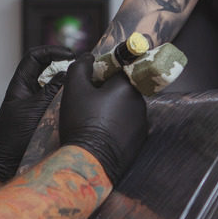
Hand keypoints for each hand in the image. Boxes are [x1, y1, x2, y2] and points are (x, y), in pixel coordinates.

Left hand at [0, 45, 76, 181]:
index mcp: (21, 83)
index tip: (70, 55)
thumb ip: (52, 90)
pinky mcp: (43, 112)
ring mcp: (36, 100)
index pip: (35, 56)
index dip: (52, 51)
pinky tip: (77, 98)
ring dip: (67, 80)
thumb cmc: (14, 134)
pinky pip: (57, 97)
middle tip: (81, 67)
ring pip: (54, 82)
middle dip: (64, 64)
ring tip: (82, 81)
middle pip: (47, 67)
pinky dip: (67, 95)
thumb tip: (68, 73)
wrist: (6, 159)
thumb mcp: (35, 108)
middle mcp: (29, 88)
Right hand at [58, 54, 147, 185]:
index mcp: (127, 86)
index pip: (119, 69)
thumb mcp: (74, 88)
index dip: (103, 73)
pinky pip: (128, 126)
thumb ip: (81, 66)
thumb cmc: (82, 121)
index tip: (91, 83)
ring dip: (113, 109)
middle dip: (108, 92)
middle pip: (123, 89)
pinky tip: (102, 134)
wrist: (90, 161)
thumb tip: (89, 57)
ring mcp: (142, 123)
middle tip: (88, 103)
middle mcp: (140, 102)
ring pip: (126, 107)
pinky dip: (117, 126)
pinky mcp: (141, 141)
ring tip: (94, 121)